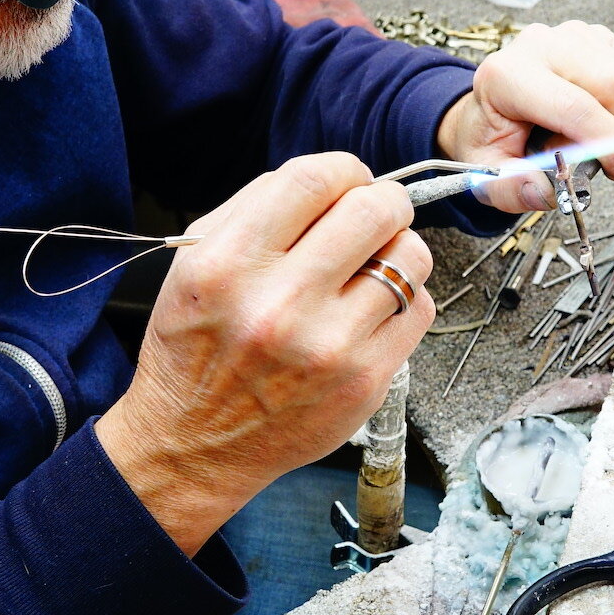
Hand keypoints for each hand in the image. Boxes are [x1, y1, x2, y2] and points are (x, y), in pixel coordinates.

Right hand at [95, 153, 432, 555]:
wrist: (195, 444)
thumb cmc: (197, 348)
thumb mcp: (196, 263)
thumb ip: (257, 208)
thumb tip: (332, 177)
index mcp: (228, 264)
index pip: (313, 179)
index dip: (344, 169)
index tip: (348, 180)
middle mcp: (279, 304)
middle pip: (374, 210)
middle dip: (383, 201)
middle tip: (375, 215)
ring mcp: (329, 346)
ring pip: (410, 256)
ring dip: (398, 249)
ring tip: (373, 264)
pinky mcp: (366, 381)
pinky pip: (419, 309)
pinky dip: (404, 299)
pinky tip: (373, 310)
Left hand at [436, 21, 613, 212]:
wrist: (489, 108)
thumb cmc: (492, 137)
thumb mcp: (488, 173)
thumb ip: (510, 188)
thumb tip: (542, 189)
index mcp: (506, 75)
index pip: (574, 106)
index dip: (609, 142)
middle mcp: (540, 46)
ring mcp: (573, 36)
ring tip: (607, 147)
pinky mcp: (598, 38)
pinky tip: (613, 125)